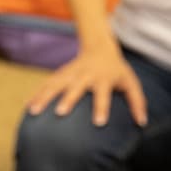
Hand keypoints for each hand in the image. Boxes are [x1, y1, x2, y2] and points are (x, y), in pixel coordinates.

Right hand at [25, 42, 147, 126]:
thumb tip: (142, 123)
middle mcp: (85, 75)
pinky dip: (36, 94)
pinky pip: (46, 84)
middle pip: (75, 87)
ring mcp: (70, 73)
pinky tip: (28, 106)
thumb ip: (137, 102)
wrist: (99, 47)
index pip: (103, 94)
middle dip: (67, 99)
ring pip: (55, 84)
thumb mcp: (131, 83)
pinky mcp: (60, 73)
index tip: (99, 123)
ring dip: (43, 96)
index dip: (102, 107)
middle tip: (59, 113)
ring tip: (33, 111)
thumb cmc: (117, 71)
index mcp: (103, 79)